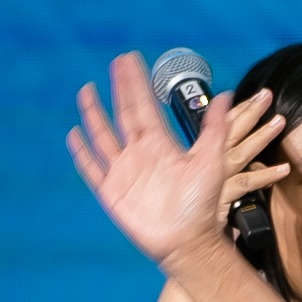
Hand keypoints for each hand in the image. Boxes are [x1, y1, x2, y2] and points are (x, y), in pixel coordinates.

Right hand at [68, 54, 284, 269]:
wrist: (188, 242)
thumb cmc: (202, 205)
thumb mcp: (213, 161)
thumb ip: (216, 129)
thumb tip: (228, 96)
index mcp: (162, 145)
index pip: (145, 106)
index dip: (137, 83)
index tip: (130, 60)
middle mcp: (141, 154)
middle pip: (124, 114)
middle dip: (119, 89)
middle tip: (114, 64)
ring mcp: (124, 171)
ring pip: (103, 136)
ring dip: (94, 114)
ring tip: (85, 92)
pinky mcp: (111, 191)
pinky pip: (92, 167)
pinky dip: (82, 151)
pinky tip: (74, 134)